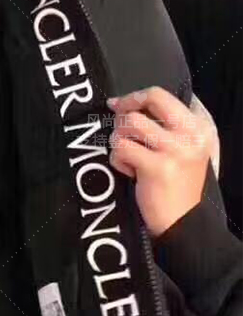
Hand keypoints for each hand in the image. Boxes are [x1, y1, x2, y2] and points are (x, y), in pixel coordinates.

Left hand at [108, 87, 217, 236]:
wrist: (182, 220)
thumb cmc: (174, 182)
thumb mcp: (182, 148)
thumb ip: (163, 124)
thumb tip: (123, 103)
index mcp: (199, 126)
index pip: (161, 94)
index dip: (134, 96)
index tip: (117, 104)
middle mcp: (191, 133)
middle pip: (149, 99)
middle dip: (124, 110)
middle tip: (119, 127)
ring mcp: (176, 149)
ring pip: (129, 123)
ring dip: (118, 139)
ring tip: (129, 155)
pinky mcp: (158, 167)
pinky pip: (121, 149)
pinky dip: (118, 161)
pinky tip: (132, 172)